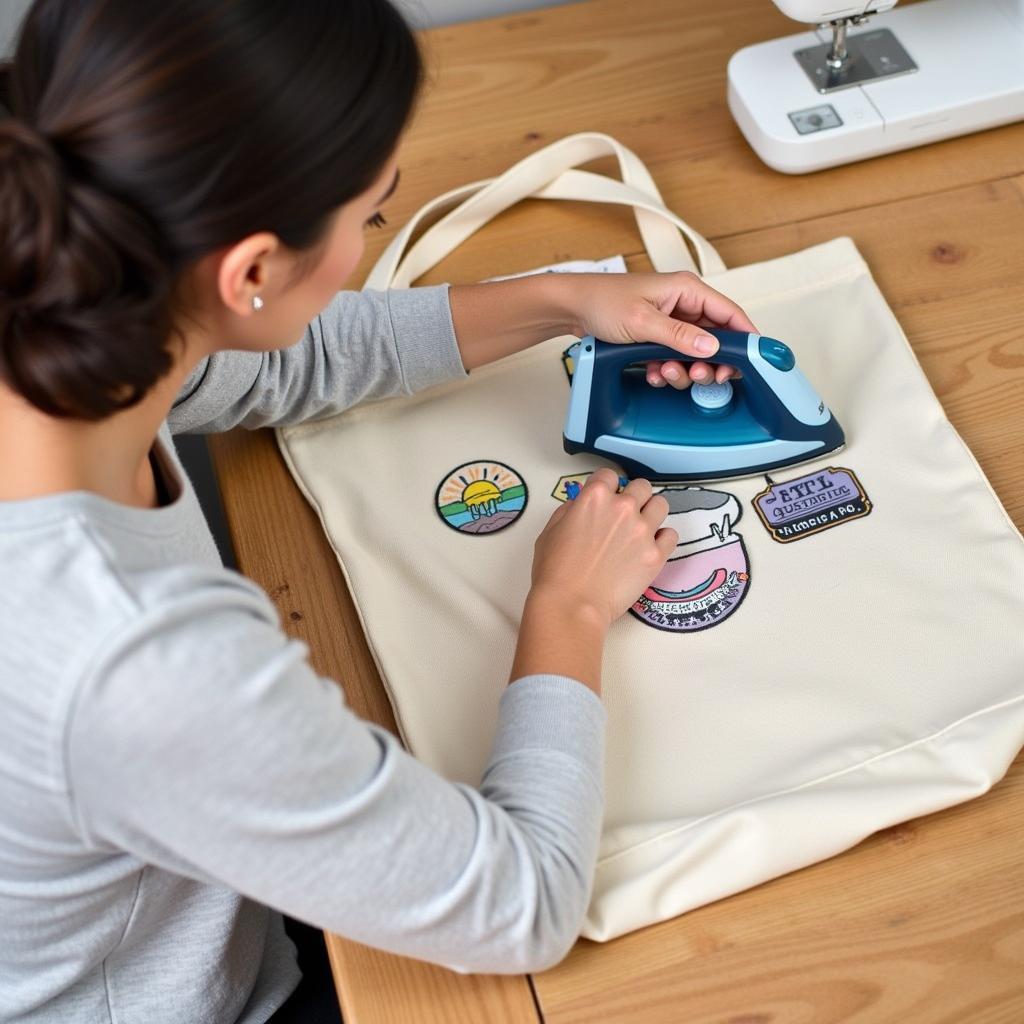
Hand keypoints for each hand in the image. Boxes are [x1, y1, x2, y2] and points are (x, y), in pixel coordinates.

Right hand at [528, 468, 678, 631]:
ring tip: (641, 528)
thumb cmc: (554, 571)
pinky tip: (650, 548)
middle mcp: (623, 508)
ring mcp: (643, 531)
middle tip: (625, 514)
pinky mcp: (656, 555)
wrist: (572, 605)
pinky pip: (671, 535)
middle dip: (633, 496)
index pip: (609, 475)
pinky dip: (662, 539)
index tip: (604, 497)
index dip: (606, 486)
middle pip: (641, 486)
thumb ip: (570, 511)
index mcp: (595, 497)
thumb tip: (581, 506)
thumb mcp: (550, 531)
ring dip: (651, 512)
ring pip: (661, 504)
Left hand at [561, 270, 757, 389]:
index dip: (745, 339)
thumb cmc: (602, 302)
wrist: (572, 308)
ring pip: (694, 354)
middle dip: (708, 362)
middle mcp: (684, 304)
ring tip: (664, 372)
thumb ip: (679, 336)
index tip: (752, 363)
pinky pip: (674, 359)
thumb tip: (712, 347)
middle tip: (698, 376)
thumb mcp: (643, 321)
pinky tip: (652, 373)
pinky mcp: (659, 336)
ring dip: (683, 370)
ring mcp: (671, 322)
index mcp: (687, 290)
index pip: (730, 314)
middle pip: (716, 340)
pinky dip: (666, 370)